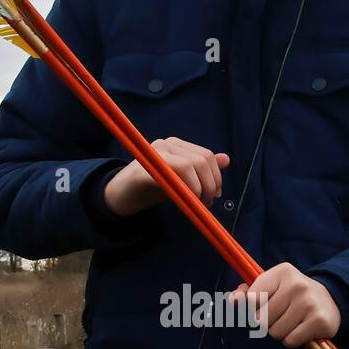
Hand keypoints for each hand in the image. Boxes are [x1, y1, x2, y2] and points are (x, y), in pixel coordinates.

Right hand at [103, 138, 229, 215]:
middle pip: (201, 160)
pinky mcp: (146, 166)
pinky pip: (173, 174)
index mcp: (177, 145)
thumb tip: (226, 159)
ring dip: (199, 189)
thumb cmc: (152, 188)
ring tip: (196, 205)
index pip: (206, 156)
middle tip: (206, 204)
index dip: (216, 177)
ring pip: (190, 165)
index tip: (215, 195)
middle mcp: (167, 144)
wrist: (122, 196)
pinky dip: (185, 190)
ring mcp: (155, 152)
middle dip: (210, 185)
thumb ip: (202, 170)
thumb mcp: (182, 181)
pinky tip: (184, 202)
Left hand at [230, 264, 341, 347]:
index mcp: (282, 272)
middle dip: (267, 323)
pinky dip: (292, 339)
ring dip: (280, 332)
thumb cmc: (292, 295)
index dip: (254, 308)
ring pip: (275, 332)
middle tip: (282, 315)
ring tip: (293, 321)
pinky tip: (302, 328)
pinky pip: (290, 341)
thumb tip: (233, 300)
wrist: (331, 301)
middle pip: (261, 319)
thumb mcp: (272, 287)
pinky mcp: (318, 320)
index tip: (266, 304)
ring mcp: (309, 302)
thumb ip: (249, 292)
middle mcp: (296, 284)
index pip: (251, 299)